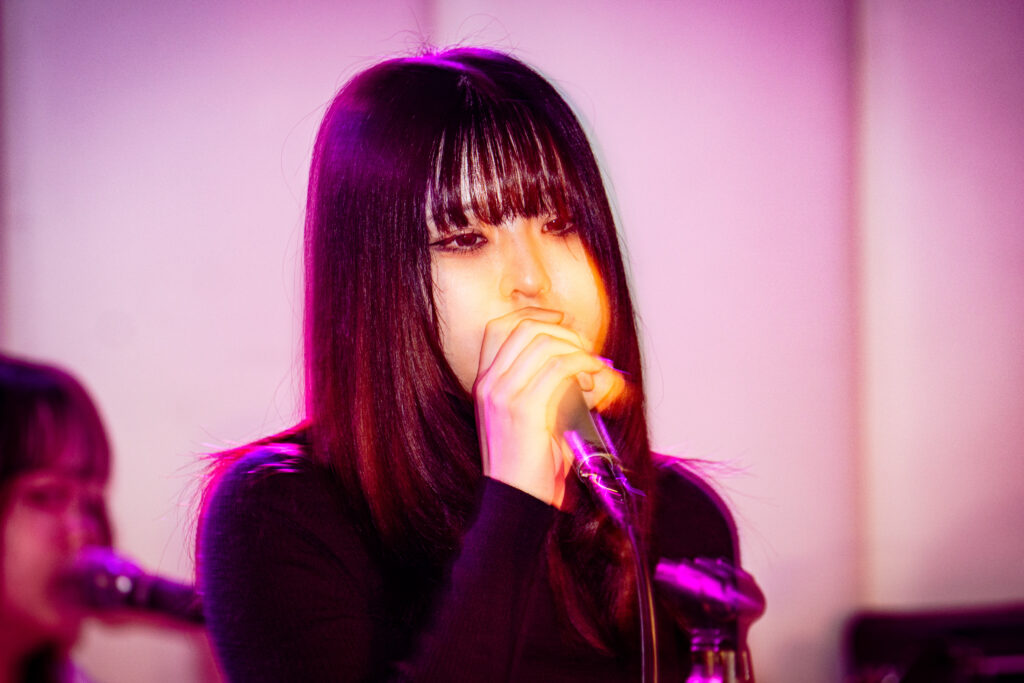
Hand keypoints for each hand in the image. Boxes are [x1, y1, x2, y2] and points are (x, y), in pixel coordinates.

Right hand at [473, 307, 624, 506]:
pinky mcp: (524, 409)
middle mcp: (489, 384)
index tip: (562, 322)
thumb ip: (552, 386)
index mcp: (485, 383)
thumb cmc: (531, 463)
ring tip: (591, 370)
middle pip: (524, 327)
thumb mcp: (536, 416)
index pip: (500, 327)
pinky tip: (591, 380)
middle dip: (562, 330)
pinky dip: (582, 366)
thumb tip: (584, 364)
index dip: (534, 316)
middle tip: (585, 349)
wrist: (517, 500)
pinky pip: (559, 368)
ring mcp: (502, 395)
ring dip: (576, 349)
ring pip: (544, 343)